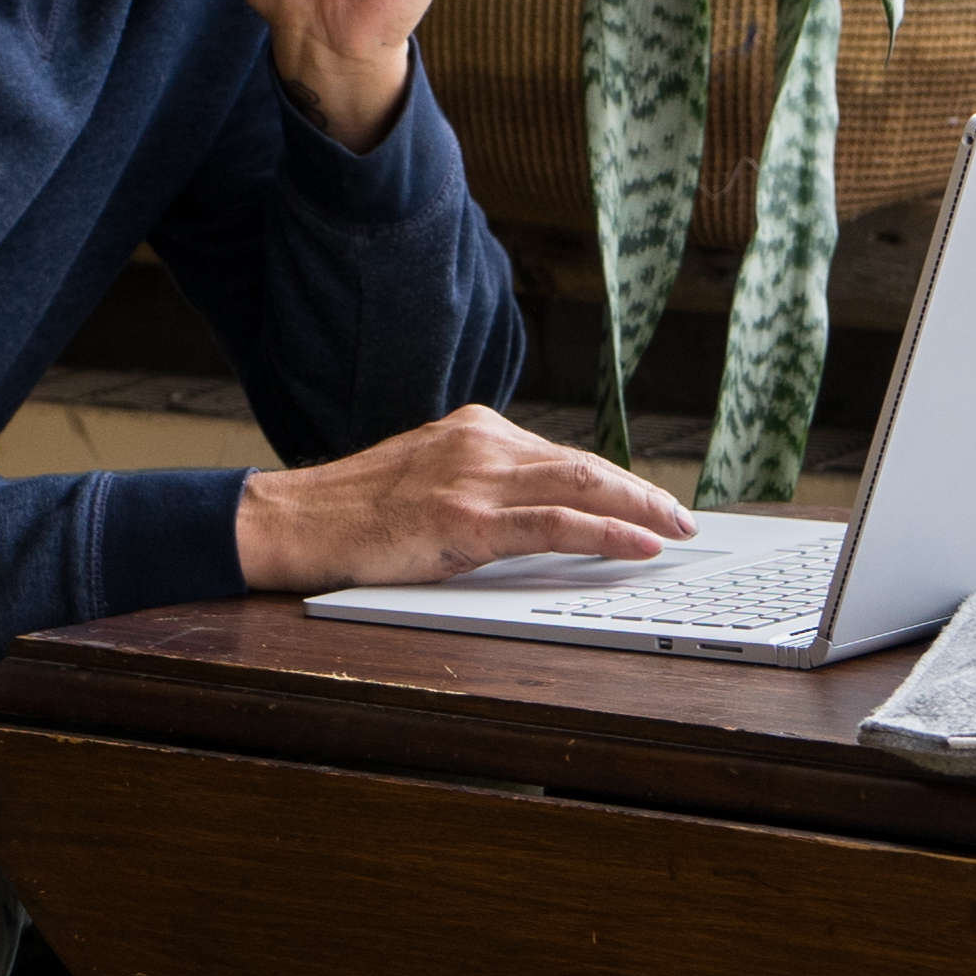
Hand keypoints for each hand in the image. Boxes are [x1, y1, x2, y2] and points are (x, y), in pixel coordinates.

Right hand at [235, 404, 696, 592]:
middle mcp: (482, 444)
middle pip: (585, 465)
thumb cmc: (354, 511)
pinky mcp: (464, 521)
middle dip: (642, 491)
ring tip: (678, 530)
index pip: (564, 456)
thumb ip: (481, 484)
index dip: (616, 481)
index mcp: (476, 431)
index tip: (650, 499)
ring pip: (581, 487)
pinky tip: (639, 545)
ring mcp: (473, 480)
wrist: (292, 521)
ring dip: (641, 509)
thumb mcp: (428, 479)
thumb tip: (539, 510)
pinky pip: (554, 525)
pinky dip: (607, 533)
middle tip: (683, 516)